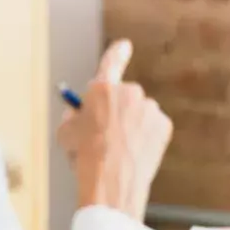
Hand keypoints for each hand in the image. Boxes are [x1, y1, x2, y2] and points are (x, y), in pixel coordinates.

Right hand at [56, 39, 173, 222]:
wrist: (111, 183)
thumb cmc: (84, 157)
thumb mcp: (65, 133)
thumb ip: (73, 115)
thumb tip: (79, 112)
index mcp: (102, 88)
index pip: (111, 60)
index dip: (117, 52)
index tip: (124, 46)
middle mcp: (129, 91)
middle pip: (123, 96)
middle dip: (117, 110)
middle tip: (107, 133)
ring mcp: (149, 107)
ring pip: (139, 113)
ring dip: (132, 125)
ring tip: (119, 150)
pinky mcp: (163, 124)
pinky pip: (152, 127)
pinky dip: (146, 137)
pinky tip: (134, 153)